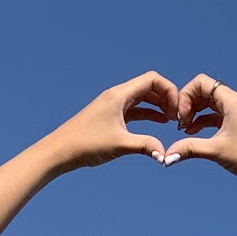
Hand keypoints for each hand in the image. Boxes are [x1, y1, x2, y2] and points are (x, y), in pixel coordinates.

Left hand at [44, 73, 179, 169]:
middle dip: (167, 98)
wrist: (59, 152)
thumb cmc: (85, 144)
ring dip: (159, 105)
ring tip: (172, 121)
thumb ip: (146, 146)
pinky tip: (159, 122)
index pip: (152, 80)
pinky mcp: (110, 115)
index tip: (176, 111)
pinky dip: (149, 113)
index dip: (170, 91)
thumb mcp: (120, 145)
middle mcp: (117, 96)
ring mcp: (113, 105)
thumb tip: (166, 155)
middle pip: (149, 87)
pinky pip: (135, 108)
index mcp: (119, 95)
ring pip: (143, 97)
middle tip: (177, 117)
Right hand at [163, 75, 236, 182]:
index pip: (201, 83)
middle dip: (188, 104)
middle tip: (180, 123)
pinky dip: (203, 121)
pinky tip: (193, 134)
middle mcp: (236, 102)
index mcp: (232, 101)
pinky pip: (216, 114)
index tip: (181, 116)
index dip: (186, 96)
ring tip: (185, 130)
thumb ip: (189, 148)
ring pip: (209, 103)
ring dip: (195, 113)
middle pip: (204, 91)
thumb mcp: (216, 151)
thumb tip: (167, 156)